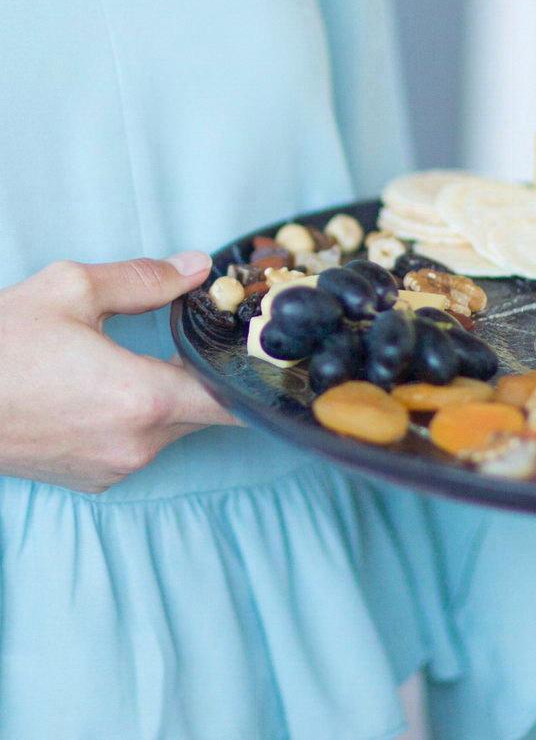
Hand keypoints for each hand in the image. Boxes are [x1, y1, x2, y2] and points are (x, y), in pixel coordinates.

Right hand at [0, 253, 236, 492]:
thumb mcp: (70, 292)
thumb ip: (144, 280)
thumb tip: (196, 267)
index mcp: (143, 399)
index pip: (232, 399)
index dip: (250, 373)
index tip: (253, 351)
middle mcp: (137, 445)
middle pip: (204, 411)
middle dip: (203, 375)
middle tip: (191, 336)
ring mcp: (114, 469)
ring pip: (172, 428)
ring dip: (167, 395)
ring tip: (137, 358)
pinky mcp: (92, 480)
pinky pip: (138, 445)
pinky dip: (138, 418)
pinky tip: (107, 387)